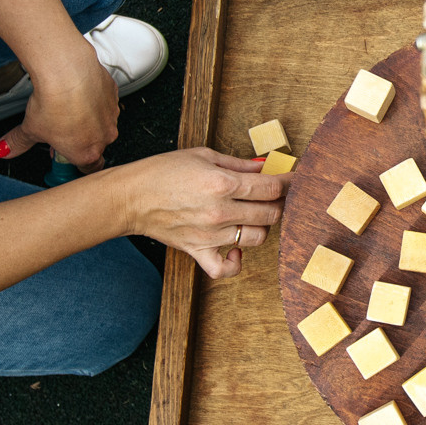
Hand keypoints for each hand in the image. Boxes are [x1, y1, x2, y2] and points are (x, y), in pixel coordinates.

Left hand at [0, 34, 118, 169]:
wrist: (68, 71)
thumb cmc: (54, 103)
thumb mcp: (29, 129)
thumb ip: (18, 143)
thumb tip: (5, 150)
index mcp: (86, 153)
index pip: (87, 168)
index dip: (73, 162)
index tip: (61, 154)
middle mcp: (104, 136)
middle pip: (93, 144)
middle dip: (77, 139)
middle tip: (57, 128)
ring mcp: (111, 114)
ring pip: (100, 122)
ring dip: (86, 118)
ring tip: (64, 107)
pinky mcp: (113, 93)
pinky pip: (103, 101)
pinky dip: (91, 99)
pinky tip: (75, 92)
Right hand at [111, 148, 284, 279]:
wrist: (130, 197)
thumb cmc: (163, 172)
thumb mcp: (203, 155)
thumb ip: (239, 164)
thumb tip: (265, 166)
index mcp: (223, 183)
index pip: (272, 188)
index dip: (289, 183)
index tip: (295, 181)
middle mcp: (220, 211)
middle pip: (271, 214)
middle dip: (279, 204)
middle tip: (274, 197)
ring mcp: (211, 235)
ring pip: (257, 239)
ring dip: (261, 227)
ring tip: (252, 216)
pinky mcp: (198, 251)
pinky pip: (225, 269)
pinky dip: (236, 262)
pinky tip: (236, 249)